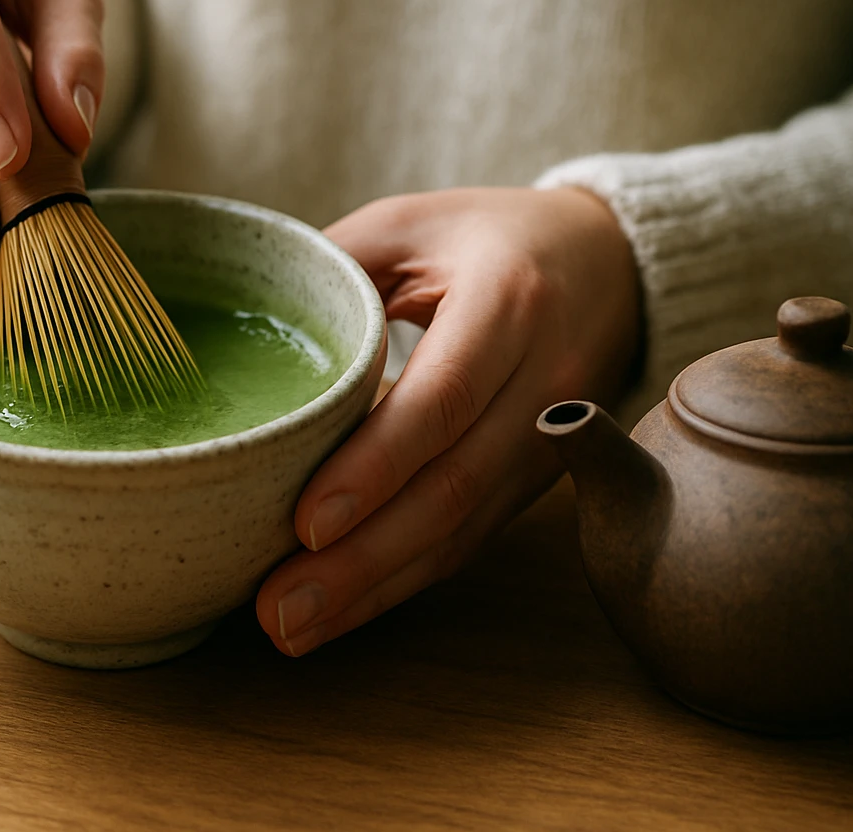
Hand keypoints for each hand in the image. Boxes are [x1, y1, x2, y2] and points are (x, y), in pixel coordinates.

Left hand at [255, 187, 641, 654]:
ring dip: (375, 588)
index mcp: (509, 301)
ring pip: (463, 529)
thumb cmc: (490, 236)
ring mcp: (551, 439)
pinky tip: (344, 611)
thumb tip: (243, 326)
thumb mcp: (409, 223)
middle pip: (453, 486)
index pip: (445, 398)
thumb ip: (333, 267)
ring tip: (291, 628)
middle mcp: (545, 380)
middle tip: (277, 609)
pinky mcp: (537, 478)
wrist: (609, 262)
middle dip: (361, 559)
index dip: (376, 467)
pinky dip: (404, 581)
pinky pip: (470, 538)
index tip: (305, 524)